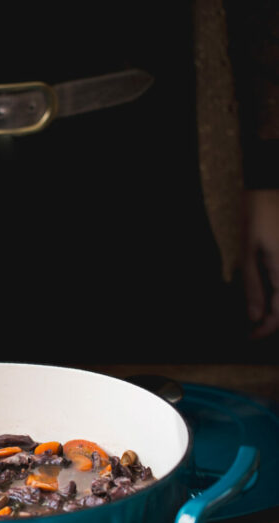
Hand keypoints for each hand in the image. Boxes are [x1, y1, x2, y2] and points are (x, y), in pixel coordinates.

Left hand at [242, 189, 278, 337]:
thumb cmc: (255, 216)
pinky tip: (268, 292)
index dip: (266, 328)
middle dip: (274, 320)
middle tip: (254, 327)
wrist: (267, 187)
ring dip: (278, 307)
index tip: (251, 335)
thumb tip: (255, 316)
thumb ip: (253, 286)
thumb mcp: (247, 253)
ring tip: (260, 313)